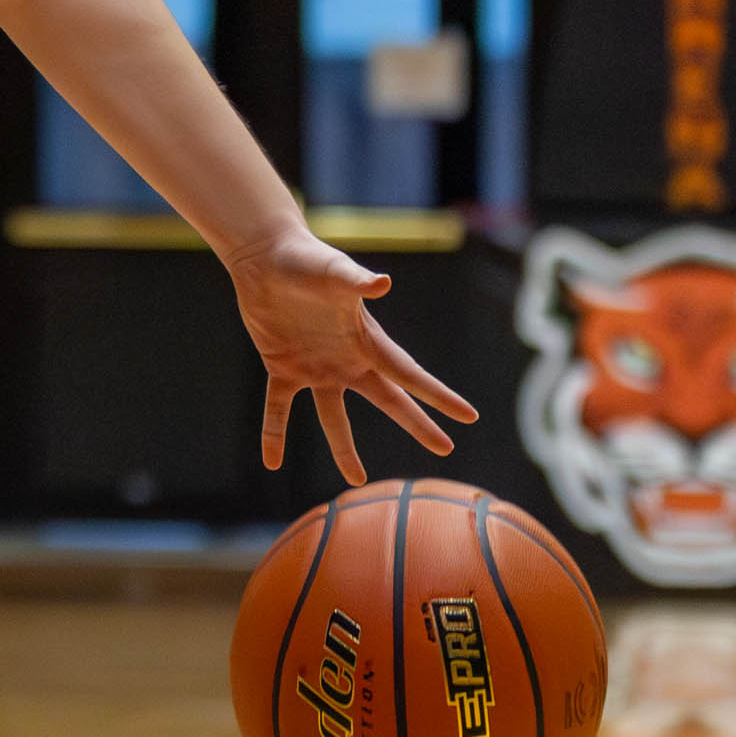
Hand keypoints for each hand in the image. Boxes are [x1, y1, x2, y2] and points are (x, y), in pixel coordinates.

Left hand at [223, 225, 475, 483]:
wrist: (266, 256)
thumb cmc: (305, 258)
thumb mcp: (333, 271)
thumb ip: (356, 281)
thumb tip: (382, 283)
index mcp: (365, 340)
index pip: (409, 374)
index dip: (437, 396)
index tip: (468, 416)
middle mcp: (347, 359)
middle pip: (387, 399)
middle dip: (416, 423)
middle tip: (444, 448)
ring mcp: (316, 367)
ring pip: (333, 417)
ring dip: (343, 449)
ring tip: (356, 480)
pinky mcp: (282, 368)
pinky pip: (279, 409)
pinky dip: (274, 434)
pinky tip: (272, 463)